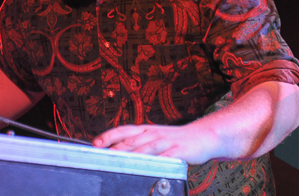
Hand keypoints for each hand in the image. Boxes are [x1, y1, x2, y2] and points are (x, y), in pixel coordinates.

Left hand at [92, 122, 218, 164]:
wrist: (203, 136)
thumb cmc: (175, 140)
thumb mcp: (154, 138)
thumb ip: (137, 145)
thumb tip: (116, 154)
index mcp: (145, 130)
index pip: (123, 130)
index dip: (108, 136)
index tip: (95, 144)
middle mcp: (153, 134)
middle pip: (131, 141)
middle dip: (115, 148)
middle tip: (101, 156)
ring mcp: (166, 141)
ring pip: (146, 148)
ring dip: (131, 155)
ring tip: (119, 163)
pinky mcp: (179, 151)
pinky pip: (166, 158)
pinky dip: (158, 162)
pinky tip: (151, 168)